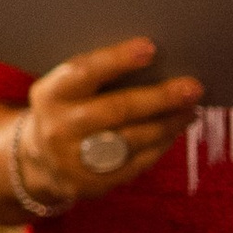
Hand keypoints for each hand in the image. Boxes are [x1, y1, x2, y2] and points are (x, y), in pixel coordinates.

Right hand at [14, 37, 202, 207]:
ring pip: (131, 139)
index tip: (150, 48)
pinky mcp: (90, 184)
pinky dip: (159, 146)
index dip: (117, 59)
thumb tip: (156, 62)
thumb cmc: (67, 110)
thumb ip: (98, 77)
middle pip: (116, 110)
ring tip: (189, 110)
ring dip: (167, 124)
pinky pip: (134, 164)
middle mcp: (58, 127)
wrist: (39, 160)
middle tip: (192, 87)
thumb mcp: (66, 89)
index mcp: (51, 94)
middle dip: (159, 98)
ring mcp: (73, 160)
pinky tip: (172, 132)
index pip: (84, 72)